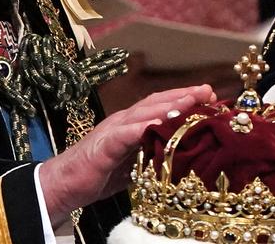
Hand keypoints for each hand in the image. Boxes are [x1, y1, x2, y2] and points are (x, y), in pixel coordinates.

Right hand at [39, 84, 214, 225]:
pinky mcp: (104, 146)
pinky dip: (143, 127)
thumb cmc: (99, 174)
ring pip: (143, 113)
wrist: (65, 183)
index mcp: (130, 124)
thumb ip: (152, 152)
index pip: (160, 106)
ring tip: (191, 101)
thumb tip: (181, 153)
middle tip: (208, 91)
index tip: (209, 96)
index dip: (184, 100)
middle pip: (156, 103)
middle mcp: (123, 121)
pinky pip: (126, 134)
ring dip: (168, 106)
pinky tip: (159, 125)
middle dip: (182, 96)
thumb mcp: (134, 163)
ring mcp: (112, 130)